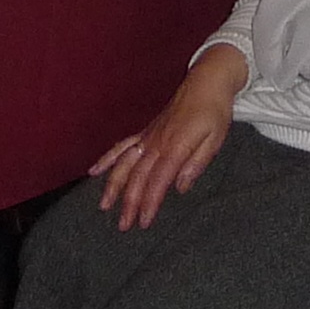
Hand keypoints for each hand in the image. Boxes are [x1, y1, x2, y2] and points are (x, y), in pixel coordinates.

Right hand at [92, 44, 247, 231]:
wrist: (206, 82)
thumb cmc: (214, 112)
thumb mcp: (215, 139)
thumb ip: (197, 163)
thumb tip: (181, 186)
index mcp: (175, 147)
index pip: (158, 181)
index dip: (149, 203)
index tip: (143, 222)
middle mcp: (156, 143)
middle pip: (138, 177)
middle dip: (129, 203)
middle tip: (123, 226)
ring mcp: (148, 137)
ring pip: (124, 164)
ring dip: (113, 185)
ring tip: (103, 206)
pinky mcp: (146, 133)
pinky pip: (122, 146)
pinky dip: (107, 159)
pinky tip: (94, 172)